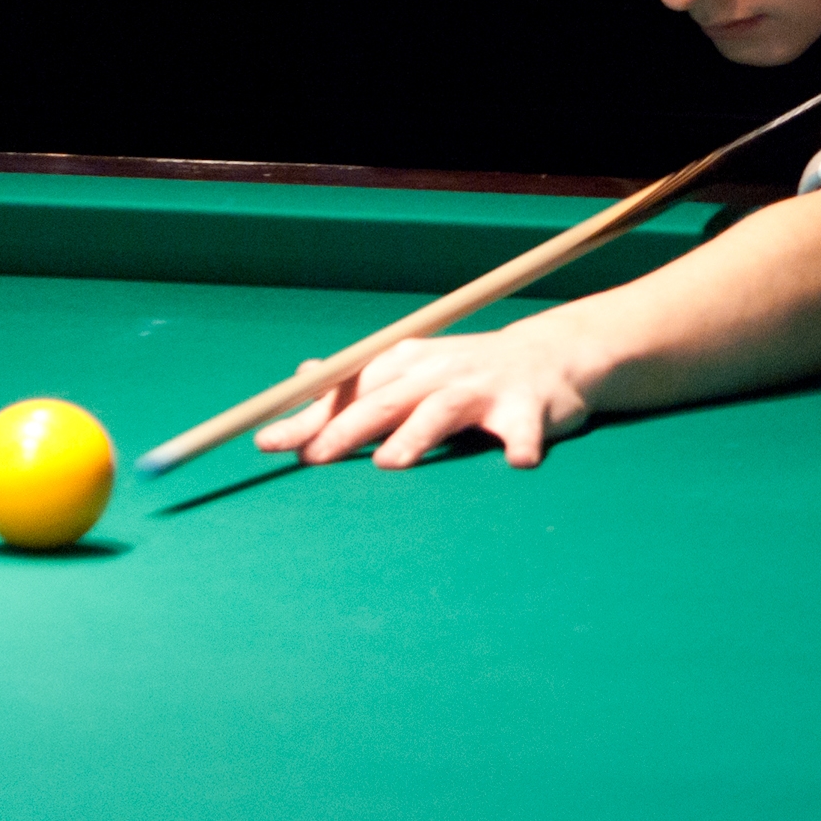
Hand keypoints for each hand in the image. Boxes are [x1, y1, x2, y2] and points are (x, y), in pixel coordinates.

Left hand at [251, 320, 601, 469]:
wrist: (552, 355)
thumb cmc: (469, 371)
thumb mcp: (412, 368)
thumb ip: (359, 381)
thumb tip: (302, 376)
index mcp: (406, 363)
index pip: (348, 388)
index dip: (307, 415)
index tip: (267, 442)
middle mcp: (439, 370)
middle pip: (386, 399)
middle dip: (346, 428)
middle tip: (312, 459)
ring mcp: (484, 386)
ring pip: (443, 409)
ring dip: (416, 435)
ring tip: (390, 464)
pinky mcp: (529, 407)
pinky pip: (524, 428)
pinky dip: (521, 444)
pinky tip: (518, 465)